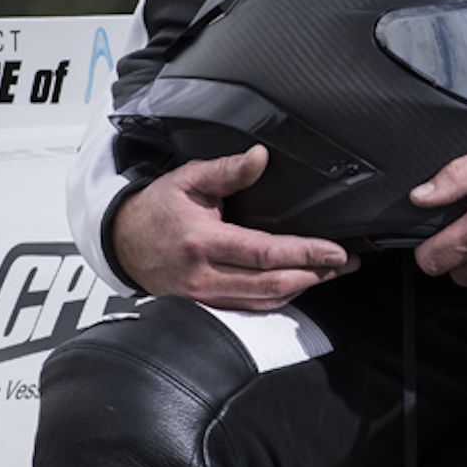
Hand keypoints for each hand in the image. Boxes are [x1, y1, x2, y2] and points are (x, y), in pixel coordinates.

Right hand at [112, 146, 357, 309]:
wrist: (122, 242)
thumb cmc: (157, 209)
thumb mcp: (188, 179)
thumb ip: (227, 170)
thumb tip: (260, 156)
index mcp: (203, 242)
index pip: (264, 254)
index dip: (305, 254)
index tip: (335, 251)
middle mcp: (204, 276)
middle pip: (271, 285)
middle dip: (315, 274)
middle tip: (344, 263)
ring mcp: (204, 296)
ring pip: (264, 302)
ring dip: (303, 288)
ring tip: (330, 273)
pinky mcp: (206, 306)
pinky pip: (250, 309)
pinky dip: (279, 299)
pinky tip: (299, 285)